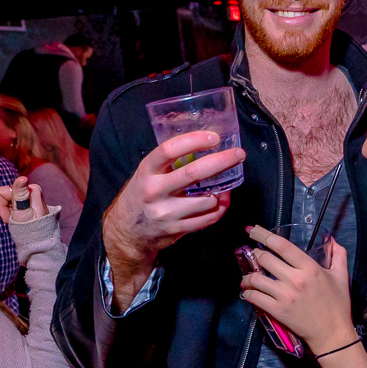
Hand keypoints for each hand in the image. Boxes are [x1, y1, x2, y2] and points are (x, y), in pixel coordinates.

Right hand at [0, 177, 48, 223]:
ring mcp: (23, 194)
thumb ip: (20, 193)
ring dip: (4, 211)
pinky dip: (7, 212)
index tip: (10, 217)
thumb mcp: (24, 211)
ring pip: (1, 199)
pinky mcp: (21, 200)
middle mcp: (27, 188)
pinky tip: (15, 217)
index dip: (0, 206)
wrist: (40, 237)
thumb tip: (22, 178)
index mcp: (29, 189)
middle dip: (2, 208)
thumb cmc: (33, 227)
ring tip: (14, 218)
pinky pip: (5, 203)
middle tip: (12, 218)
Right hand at [103, 131, 244, 311]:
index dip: (194, 141)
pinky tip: (221, 201)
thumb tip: (206, 144)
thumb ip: (170, 161)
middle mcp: (154, 191)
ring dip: (222, 191)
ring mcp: (165, 213)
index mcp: (147, 170)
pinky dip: (219, 209)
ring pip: (206, 200)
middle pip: (193, 173)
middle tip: (239, 154)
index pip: (169, 150)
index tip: (214, 137)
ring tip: (226, 185)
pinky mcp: (175, 229)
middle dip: (221, 161)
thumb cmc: (144, 193)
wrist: (127, 230)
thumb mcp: (148, 172)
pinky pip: (207, 219)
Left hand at [240, 228, 354, 354]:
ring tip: (247, 277)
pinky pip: (254, 298)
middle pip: (265, 259)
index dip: (264, 235)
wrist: (332, 334)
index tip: (254, 230)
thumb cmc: (338, 305)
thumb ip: (339, 255)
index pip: (282, 246)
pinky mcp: (277, 311)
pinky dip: (247, 293)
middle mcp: (295, 279)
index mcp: (310, 268)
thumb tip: (333, 241)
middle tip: (253, 256)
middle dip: (255, 255)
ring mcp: (284, 296)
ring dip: (247, 276)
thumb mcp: (342, 276)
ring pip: (256, 278)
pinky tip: (248, 292)